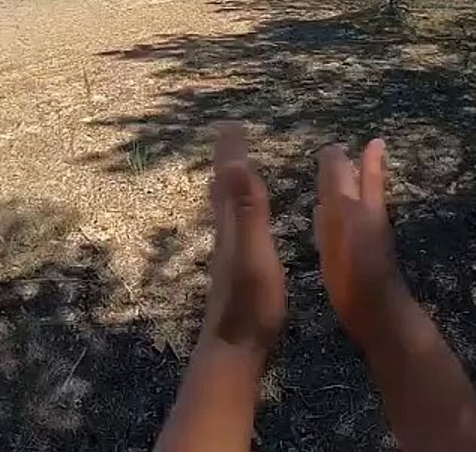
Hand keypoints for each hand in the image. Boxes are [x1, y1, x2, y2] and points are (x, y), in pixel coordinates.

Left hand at [200, 122, 286, 352]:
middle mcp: (226, 237)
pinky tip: (242, 224)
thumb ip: (248, 212)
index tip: (231, 121)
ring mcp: (229, 257)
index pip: (230, 179)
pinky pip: (235, 229)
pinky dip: (238, 212)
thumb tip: (237, 165)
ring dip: (229, 185)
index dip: (231, 150)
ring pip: (225, 210)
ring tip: (233, 170)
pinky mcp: (236, 274)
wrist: (233, 354)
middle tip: (229, 134)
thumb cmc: (250, 306)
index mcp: (232, 228)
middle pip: (221, 190)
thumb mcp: (254, 254)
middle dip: (227, 160)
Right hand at [315, 139, 411, 344]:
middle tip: (363, 152)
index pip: (366, 175)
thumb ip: (336, 184)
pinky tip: (320, 222)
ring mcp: (361, 243)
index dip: (369, 159)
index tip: (373, 141)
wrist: (375, 313)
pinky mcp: (351, 263)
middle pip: (365, 190)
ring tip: (330, 183)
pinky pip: (339, 231)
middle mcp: (367, 221)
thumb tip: (332, 149)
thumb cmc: (358, 264)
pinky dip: (330, 219)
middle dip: (363, 171)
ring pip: (353, 209)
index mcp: (366, 207)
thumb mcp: (344, 216)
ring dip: (344, 193)